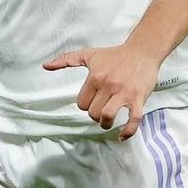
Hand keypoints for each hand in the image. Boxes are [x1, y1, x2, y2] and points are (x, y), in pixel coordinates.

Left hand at [43, 44, 159, 139]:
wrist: (141, 51)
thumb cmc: (114, 54)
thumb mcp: (89, 55)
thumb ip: (66, 60)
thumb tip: (46, 66)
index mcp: (96, 77)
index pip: (82, 103)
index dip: (84, 105)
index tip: (91, 101)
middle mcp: (109, 85)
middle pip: (93, 112)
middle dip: (94, 114)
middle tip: (99, 110)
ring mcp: (124, 93)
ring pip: (108, 116)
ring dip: (105, 123)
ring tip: (106, 121)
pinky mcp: (138, 99)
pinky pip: (133, 120)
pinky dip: (127, 131)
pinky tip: (121, 136)